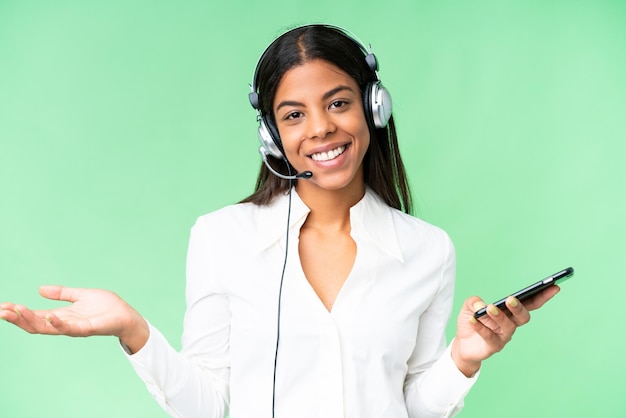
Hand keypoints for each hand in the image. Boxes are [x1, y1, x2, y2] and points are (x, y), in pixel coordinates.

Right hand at [0, 285, 148, 352]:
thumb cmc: (106, 307)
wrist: (126, 315)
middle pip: (35, 324)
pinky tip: (48, 317)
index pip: (35, 316)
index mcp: (61, 316)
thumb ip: (62, 293)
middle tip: (2, 310)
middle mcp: (65, 324)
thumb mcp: (80, 295)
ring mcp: (75, 328)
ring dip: (31, 320)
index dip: (18, 312)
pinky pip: (70, 328)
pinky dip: (58, 323)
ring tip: (17, 310)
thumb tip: (40, 289)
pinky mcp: (88, 329)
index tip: (2, 307)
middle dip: (18, 318)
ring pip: (48, 327)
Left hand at [451, 285, 560, 376]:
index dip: (542, 295)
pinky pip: (489, 337)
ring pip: (508, 327)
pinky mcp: (493, 346)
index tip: (553, 286)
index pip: (530, 303)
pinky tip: (473, 320)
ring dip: (499, 316)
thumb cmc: (472, 321)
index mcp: (510, 312)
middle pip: (523, 317)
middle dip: (519, 308)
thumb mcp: (469, 306)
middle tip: (511, 299)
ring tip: (489, 308)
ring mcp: (503, 337)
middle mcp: (511, 324)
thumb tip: (480, 304)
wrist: (462, 344)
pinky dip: (481, 327)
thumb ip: (474, 301)